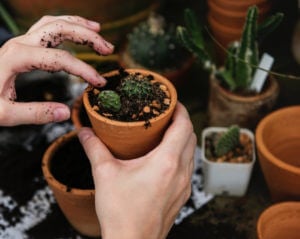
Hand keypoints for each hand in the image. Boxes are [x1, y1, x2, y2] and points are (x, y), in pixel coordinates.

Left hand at [0, 15, 113, 125]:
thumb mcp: (3, 114)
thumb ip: (35, 114)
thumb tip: (65, 112)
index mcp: (17, 57)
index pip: (60, 58)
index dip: (83, 69)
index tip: (98, 83)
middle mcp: (21, 43)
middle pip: (60, 29)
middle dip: (87, 36)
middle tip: (108, 49)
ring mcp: (22, 41)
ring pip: (54, 22)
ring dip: (78, 25)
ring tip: (98, 31)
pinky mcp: (23, 44)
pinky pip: (47, 27)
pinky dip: (65, 25)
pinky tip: (76, 30)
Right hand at [78, 102, 195, 238]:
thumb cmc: (121, 212)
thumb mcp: (104, 174)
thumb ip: (94, 148)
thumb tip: (84, 132)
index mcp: (166, 162)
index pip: (184, 126)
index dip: (180, 109)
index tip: (172, 101)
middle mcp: (181, 172)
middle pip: (190, 136)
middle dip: (181, 121)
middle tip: (166, 114)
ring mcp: (184, 185)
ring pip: (191, 152)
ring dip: (183, 138)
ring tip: (166, 132)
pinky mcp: (182, 195)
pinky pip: (188, 167)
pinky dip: (182, 154)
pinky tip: (166, 157)